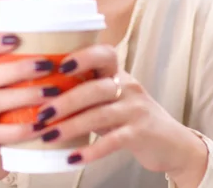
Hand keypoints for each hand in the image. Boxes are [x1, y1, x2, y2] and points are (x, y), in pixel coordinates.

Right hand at [0, 33, 57, 186]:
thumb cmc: (4, 112)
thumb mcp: (7, 88)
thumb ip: (25, 70)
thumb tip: (69, 45)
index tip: (16, 37)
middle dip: (20, 68)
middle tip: (48, 65)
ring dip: (26, 95)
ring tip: (52, 93)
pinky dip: (21, 129)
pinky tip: (41, 126)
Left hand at [34, 44, 208, 184]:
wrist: (171, 142)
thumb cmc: (130, 118)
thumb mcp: (113, 98)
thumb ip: (87, 91)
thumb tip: (42, 91)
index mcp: (119, 74)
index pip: (104, 54)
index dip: (83, 56)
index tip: (58, 66)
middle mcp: (129, 87)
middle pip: (96, 87)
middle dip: (66, 100)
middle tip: (41, 113)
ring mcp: (136, 110)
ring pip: (101, 114)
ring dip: (71, 126)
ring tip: (47, 135)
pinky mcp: (141, 133)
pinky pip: (113, 141)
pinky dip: (91, 150)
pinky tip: (72, 158)